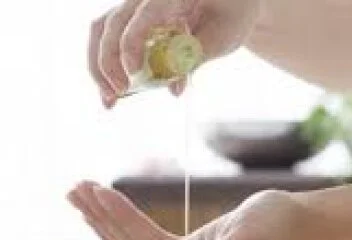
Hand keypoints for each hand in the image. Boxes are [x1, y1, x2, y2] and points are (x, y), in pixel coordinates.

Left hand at [67, 182, 300, 239]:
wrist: (292, 223)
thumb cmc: (278, 227)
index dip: (123, 220)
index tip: (98, 190)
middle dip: (103, 217)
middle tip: (75, 187)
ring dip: (105, 218)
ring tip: (80, 193)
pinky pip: (146, 237)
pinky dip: (124, 221)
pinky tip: (107, 209)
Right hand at [89, 0, 260, 106]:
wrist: (231, 2)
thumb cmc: (231, 14)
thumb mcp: (221, 38)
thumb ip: (193, 59)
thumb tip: (173, 89)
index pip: (142, 17)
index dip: (131, 48)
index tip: (130, 78)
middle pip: (112, 24)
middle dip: (107, 63)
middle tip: (116, 96)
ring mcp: (139, 7)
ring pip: (104, 30)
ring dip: (101, 66)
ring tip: (109, 98)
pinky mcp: (136, 21)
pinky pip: (113, 38)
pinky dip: (110, 65)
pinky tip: (116, 87)